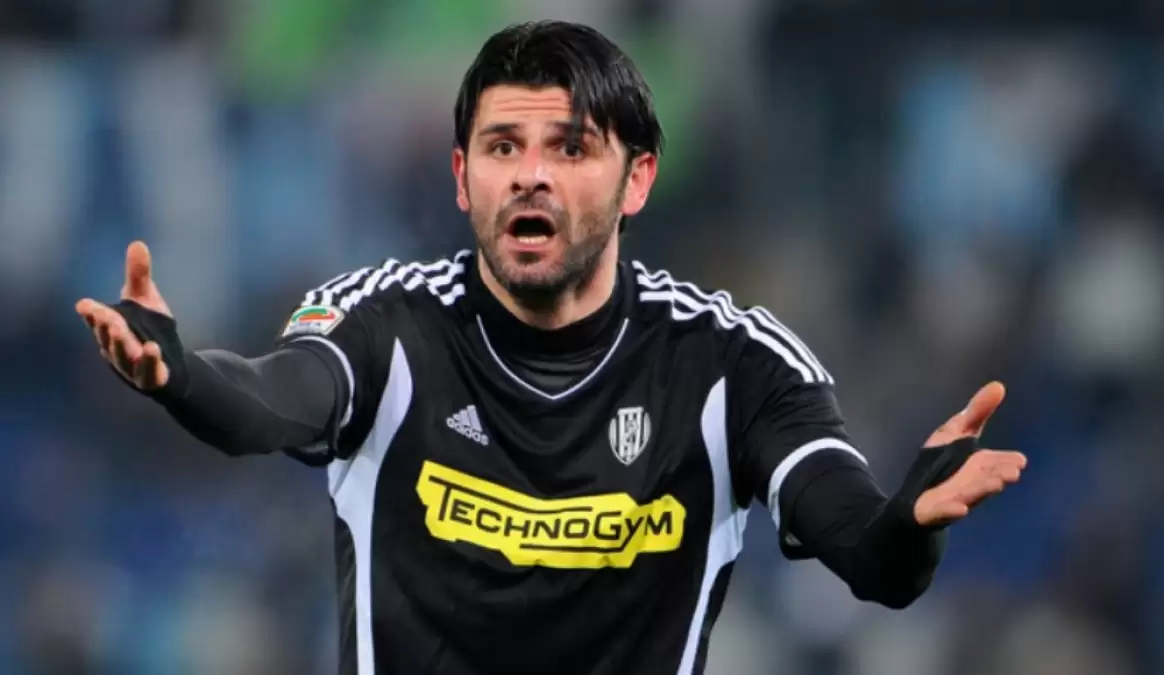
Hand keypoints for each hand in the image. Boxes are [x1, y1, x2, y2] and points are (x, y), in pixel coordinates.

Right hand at [75, 241, 172, 389]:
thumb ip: (139, 276)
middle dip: (105, 327)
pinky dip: (149, 360)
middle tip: (106, 317)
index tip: (86, 305)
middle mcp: (115, 347)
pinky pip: (147, 370)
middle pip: (106, 338)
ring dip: (120, 344)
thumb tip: (138, 243)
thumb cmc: (148, 329)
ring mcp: (129, 364)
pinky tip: (152, 349)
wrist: (171, 361)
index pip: (96, 320)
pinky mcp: (148, 376)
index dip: (91, 314)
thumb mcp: (145, 300)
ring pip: (121, 356)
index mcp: (110, 327)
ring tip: (121, 331)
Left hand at [913, 381, 1026, 525]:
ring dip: (983, 491)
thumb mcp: (957, 430)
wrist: (914, 491)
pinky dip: (954, 511)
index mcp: (982, 464)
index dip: (1008, 461)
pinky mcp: (939, 511)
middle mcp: (975, 482)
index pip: (1000, 462)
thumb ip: (977, 412)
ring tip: (994, 485)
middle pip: (990, 478)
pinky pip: (947, 512)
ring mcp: (959, 498)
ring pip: (973, 495)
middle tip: (1011, 473)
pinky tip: (960, 509)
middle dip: (1000, 475)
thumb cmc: (941, 460)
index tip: (1019, 460)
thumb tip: (998, 385)